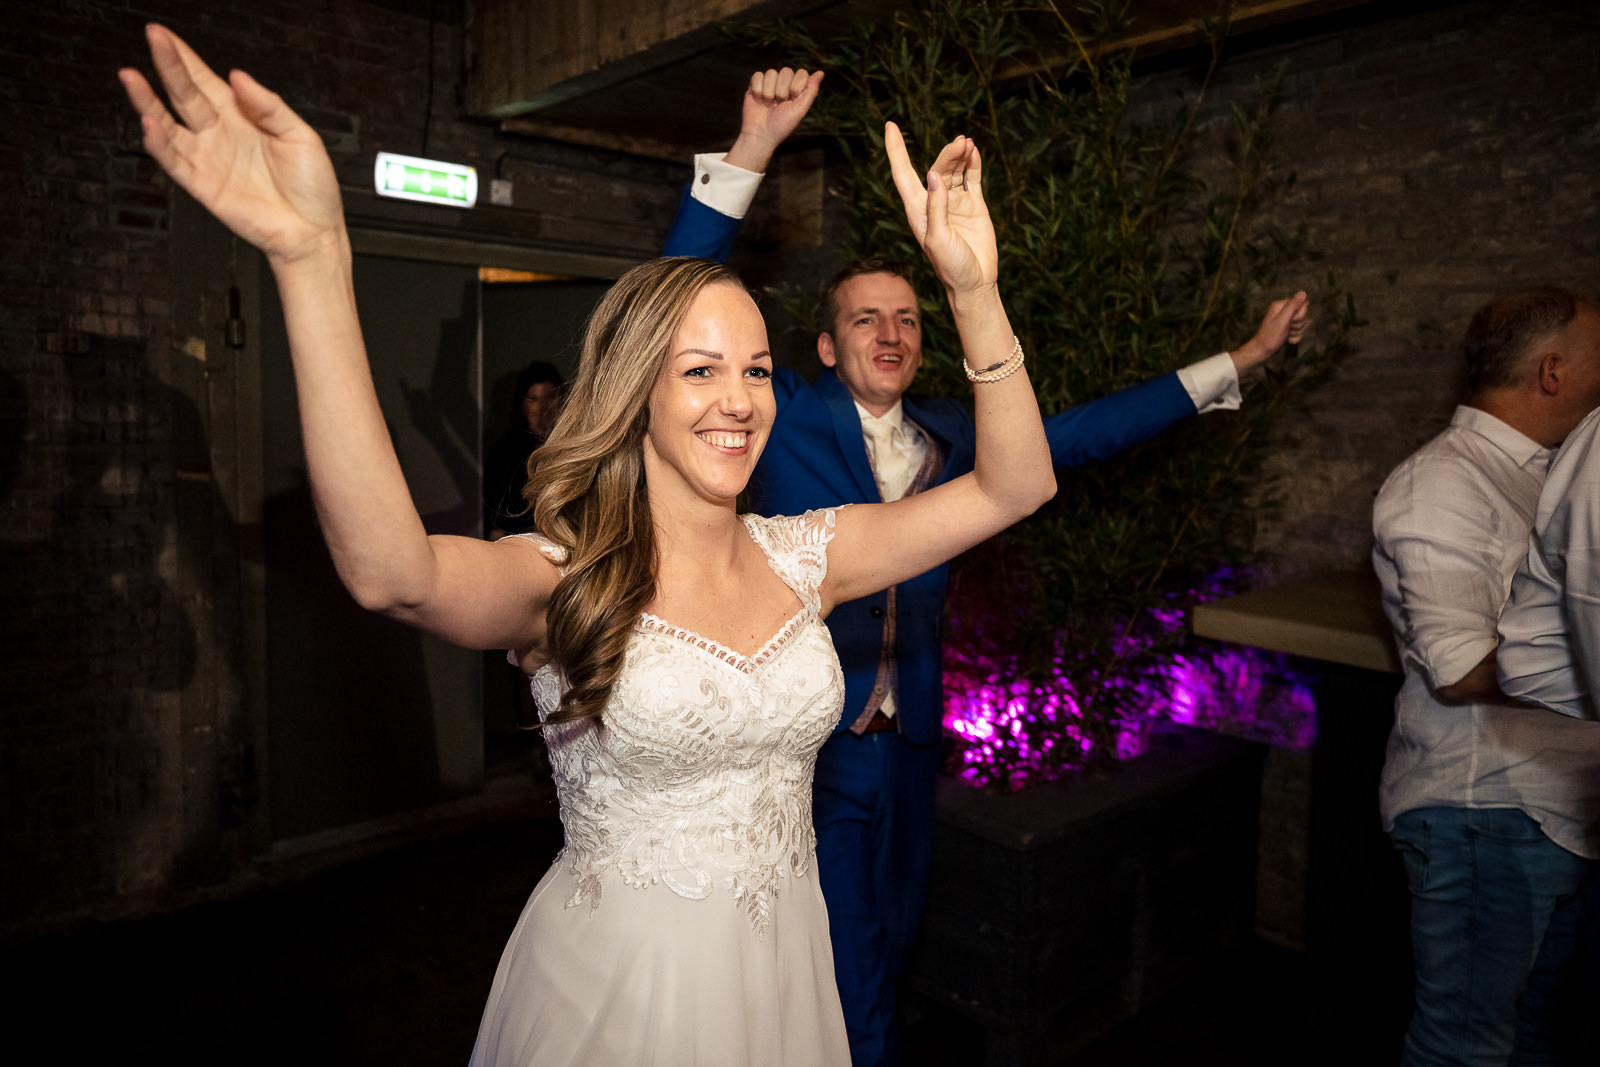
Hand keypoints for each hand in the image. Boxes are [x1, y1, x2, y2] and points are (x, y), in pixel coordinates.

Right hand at [118, 24, 344, 266]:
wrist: (313, 230)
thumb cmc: (312, 187)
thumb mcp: (301, 136)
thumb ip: (269, 105)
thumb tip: (240, 77)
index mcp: (242, 117)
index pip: (205, 80)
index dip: (184, 57)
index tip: (164, 35)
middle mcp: (220, 134)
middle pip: (184, 94)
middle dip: (167, 66)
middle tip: (151, 38)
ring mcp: (209, 158)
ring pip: (169, 125)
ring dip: (148, 102)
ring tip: (131, 78)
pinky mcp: (203, 185)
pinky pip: (174, 162)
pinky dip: (159, 144)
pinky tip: (150, 124)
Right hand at [722, 68, 823, 172]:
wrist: (760, 134)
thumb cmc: (782, 125)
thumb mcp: (800, 110)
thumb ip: (811, 91)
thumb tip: (821, 72)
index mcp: (797, 89)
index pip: (802, 73)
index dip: (797, 86)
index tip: (793, 100)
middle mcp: (784, 84)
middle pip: (786, 71)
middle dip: (782, 90)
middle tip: (779, 105)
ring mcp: (769, 83)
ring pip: (771, 73)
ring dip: (769, 92)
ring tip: (768, 105)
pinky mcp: (755, 85)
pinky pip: (758, 75)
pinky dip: (758, 90)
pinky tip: (759, 100)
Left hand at [884, 123, 996, 296]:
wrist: (975, 283)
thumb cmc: (951, 267)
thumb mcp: (938, 239)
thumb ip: (936, 207)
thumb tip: (933, 175)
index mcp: (918, 210)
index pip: (903, 174)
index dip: (896, 150)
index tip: (890, 126)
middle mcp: (934, 203)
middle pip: (936, 168)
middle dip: (947, 154)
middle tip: (961, 143)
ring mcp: (954, 202)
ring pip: (954, 170)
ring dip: (960, 155)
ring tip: (968, 143)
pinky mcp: (974, 205)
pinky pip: (972, 178)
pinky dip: (973, 164)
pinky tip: (973, 151)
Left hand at [1229, 291, 1309, 371]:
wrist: (1261, 352)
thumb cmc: (1269, 337)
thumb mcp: (1282, 320)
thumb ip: (1293, 306)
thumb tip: (1303, 293)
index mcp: (1281, 305)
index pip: (1303, 304)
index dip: (1299, 315)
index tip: (1289, 321)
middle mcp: (1284, 311)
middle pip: (1304, 315)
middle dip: (1298, 325)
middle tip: (1286, 329)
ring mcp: (1286, 321)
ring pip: (1303, 324)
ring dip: (1296, 332)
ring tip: (1285, 336)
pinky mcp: (1288, 329)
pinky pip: (1300, 332)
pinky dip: (1294, 338)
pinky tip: (1285, 340)